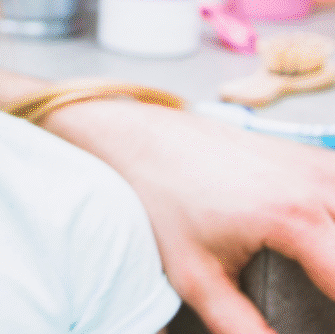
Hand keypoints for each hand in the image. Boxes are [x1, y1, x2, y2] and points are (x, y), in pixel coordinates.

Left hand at [44, 100, 334, 333]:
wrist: (139, 139)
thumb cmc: (161, 200)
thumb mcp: (195, 276)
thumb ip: (239, 325)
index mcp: (294, 218)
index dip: (334, 315)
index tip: (320, 321)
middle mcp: (315, 186)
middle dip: (333, 276)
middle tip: (314, 292)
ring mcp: (317, 165)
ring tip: (317, 270)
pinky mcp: (312, 156)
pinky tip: (322, 239)